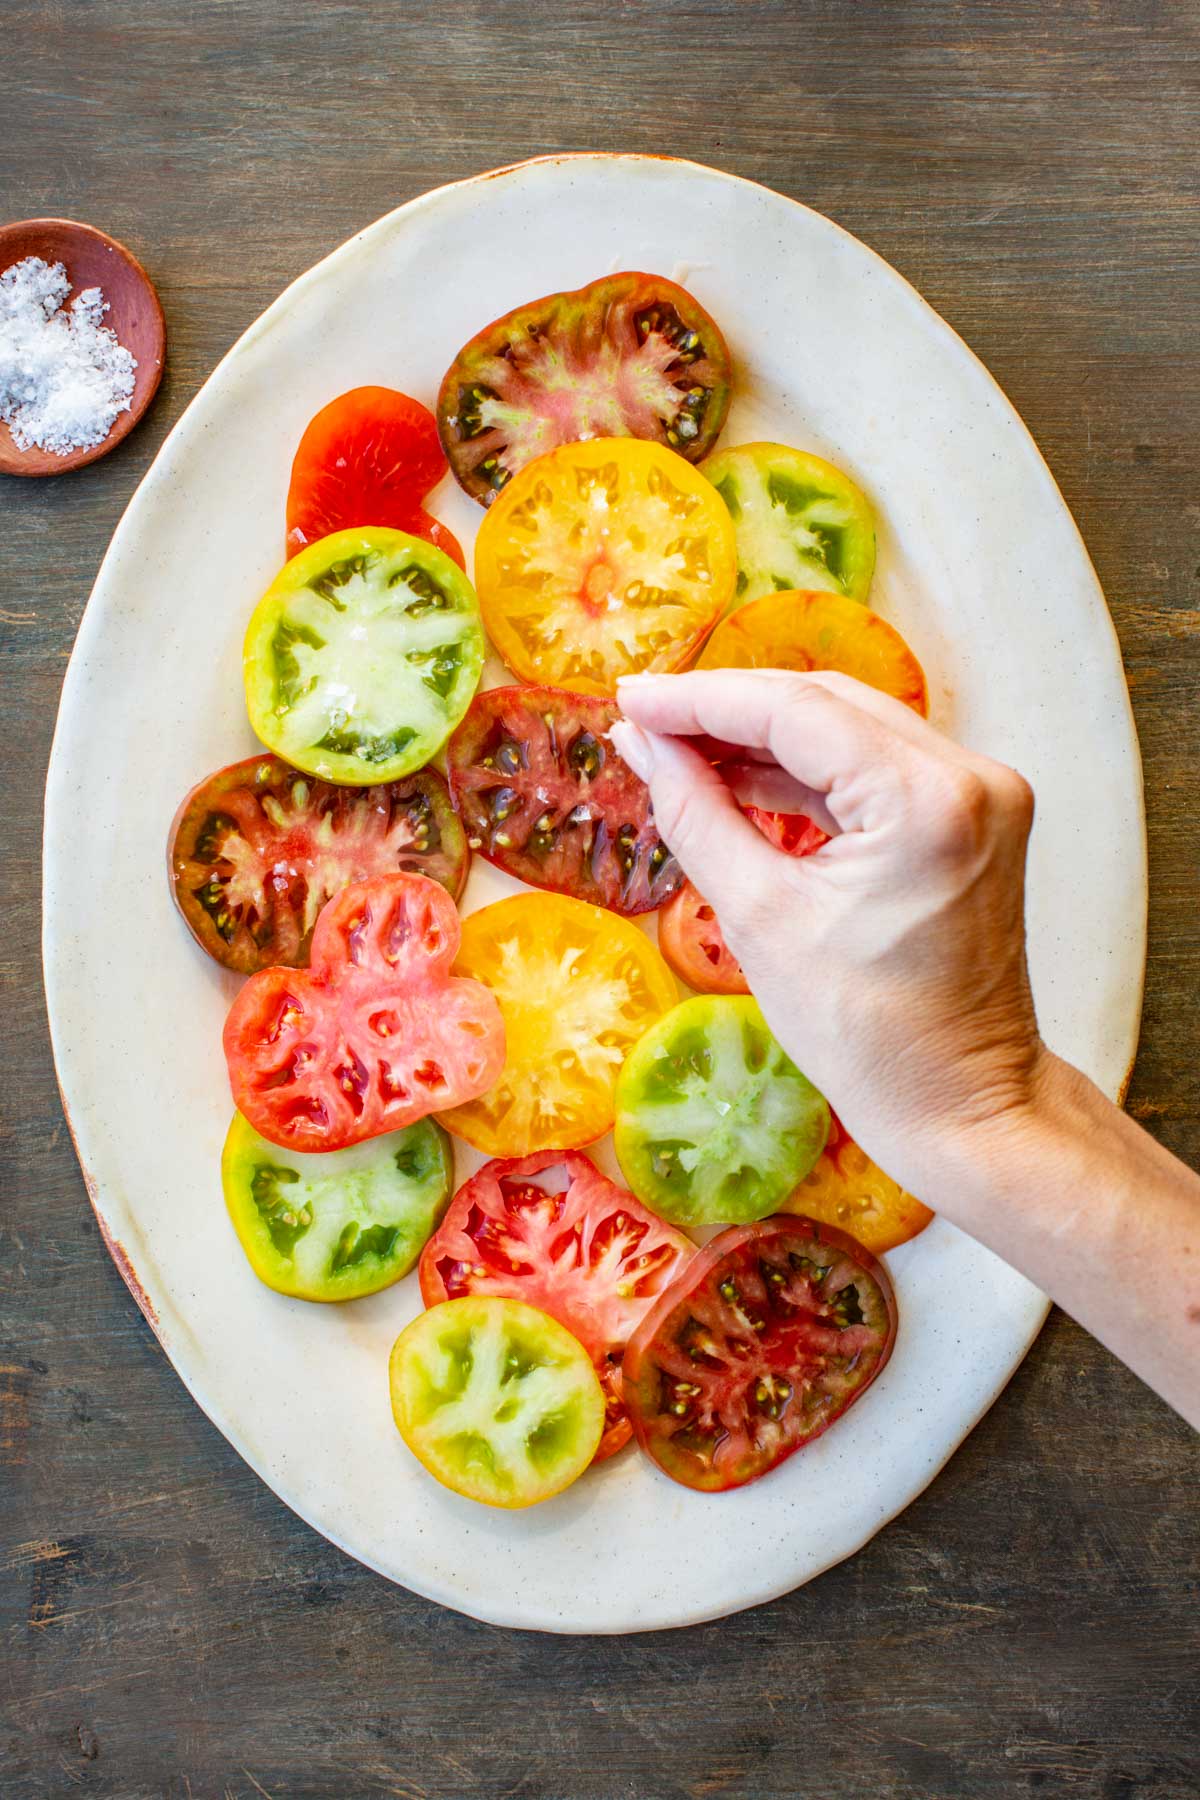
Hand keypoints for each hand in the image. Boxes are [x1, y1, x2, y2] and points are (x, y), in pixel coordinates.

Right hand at [611, 668, 1044, 1199]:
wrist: (960, 1102)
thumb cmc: (864, 1034)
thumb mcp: (760, 917)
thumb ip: (695, 813)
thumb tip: (640, 743)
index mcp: (925, 801)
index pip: (795, 711)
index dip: (700, 699)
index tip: (630, 696)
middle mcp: (968, 777)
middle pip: (826, 704)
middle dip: (728, 709)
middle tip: (644, 720)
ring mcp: (981, 792)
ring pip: (850, 728)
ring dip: (764, 735)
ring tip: (677, 748)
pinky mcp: (973, 815)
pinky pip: (875, 767)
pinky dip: (808, 770)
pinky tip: (738, 775)